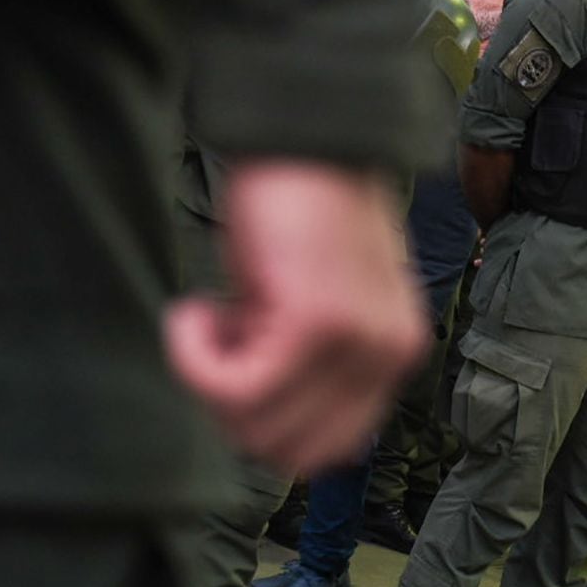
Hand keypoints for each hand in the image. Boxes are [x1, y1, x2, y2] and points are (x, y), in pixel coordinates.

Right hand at [166, 161, 426, 473]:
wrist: (301, 132)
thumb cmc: (295, 208)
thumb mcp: (313, 298)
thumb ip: (309, 360)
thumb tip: (257, 421)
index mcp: (395, 356)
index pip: (330, 450)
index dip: (265, 421)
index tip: (240, 358)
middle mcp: (391, 357)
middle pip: (292, 454)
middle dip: (234, 413)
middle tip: (218, 339)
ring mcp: (360, 343)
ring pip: (258, 429)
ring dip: (209, 383)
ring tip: (208, 315)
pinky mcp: (318, 324)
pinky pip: (235, 389)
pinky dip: (194, 360)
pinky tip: (191, 311)